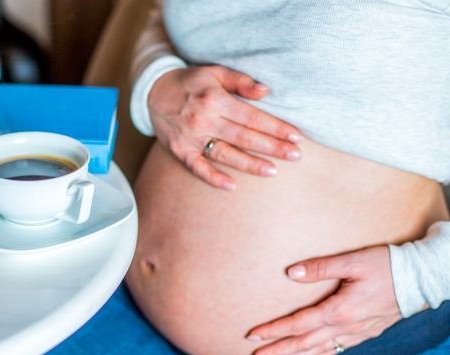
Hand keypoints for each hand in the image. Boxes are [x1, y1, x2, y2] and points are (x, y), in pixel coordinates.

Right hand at [148, 65, 302, 190]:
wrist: (153, 91)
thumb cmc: (191, 82)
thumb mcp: (215, 72)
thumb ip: (240, 80)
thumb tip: (266, 91)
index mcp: (214, 99)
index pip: (252, 117)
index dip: (275, 127)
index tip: (296, 136)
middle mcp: (203, 120)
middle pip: (244, 137)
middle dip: (272, 147)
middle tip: (295, 155)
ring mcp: (191, 138)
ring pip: (225, 154)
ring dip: (250, 164)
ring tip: (272, 171)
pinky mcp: (181, 151)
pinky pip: (198, 168)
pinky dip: (213, 178)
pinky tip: (232, 186)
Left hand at [246, 246, 402, 354]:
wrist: (423, 278)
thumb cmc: (387, 265)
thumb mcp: (352, 261)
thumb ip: (320, 267)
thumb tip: (290, 273)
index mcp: (338, 310)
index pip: (297, 324)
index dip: (273, 331)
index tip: (253, 335)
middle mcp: (346, 327)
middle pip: (303, 343)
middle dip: (277, 351)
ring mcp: (357, 332)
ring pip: (319, 350)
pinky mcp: (366, 332)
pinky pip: (337, 349)